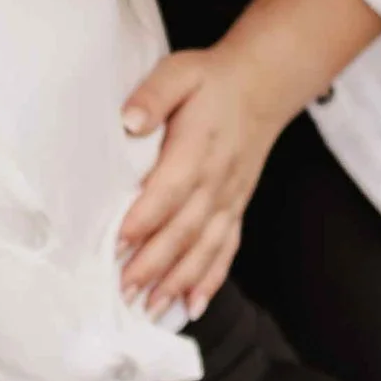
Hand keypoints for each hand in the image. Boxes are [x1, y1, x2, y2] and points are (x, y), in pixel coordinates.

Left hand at [117, 48, 278, 317]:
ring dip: (179, 281)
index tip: (118, 242)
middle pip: (184, 229)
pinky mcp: (236, 207)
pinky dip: (211, 280)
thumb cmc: (211, 81)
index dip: (145, 218)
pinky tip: (194, 305)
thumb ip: (153, 95)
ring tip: (152, 307)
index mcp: (198, 147)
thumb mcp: (178, 72)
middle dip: (155, 263)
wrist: (262, 85)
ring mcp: (229, 198)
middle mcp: (217, 180)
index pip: (169, 189)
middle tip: (124, 289)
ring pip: (205, 247)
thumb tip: (129, 119)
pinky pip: (226, 249)